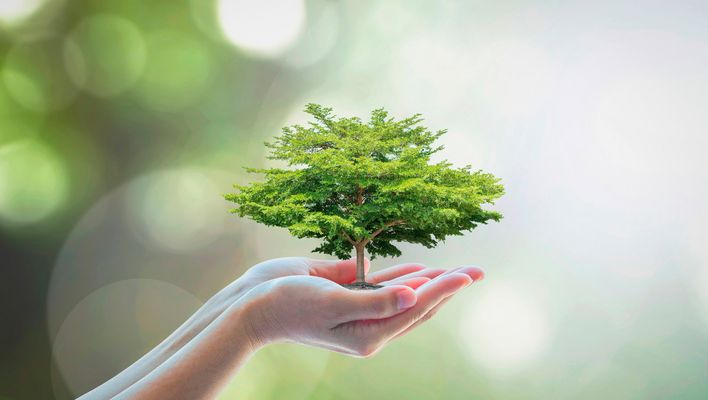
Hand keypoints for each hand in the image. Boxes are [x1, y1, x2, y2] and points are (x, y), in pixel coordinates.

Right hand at [240, 261, 483, 357]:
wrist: (253, 305)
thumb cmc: (289, 305)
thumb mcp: (332, 304)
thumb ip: (375, 301)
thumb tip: (413, 296)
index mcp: (369, 334)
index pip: (416, 308)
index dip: (444, 289)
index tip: (468, 274)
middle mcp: (370, 325)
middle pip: (419, 305)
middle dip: (447, 287)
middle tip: (476, 271)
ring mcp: (361, 309)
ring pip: (405, 295)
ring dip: (430, 281)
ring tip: (456, 270)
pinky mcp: (350, 293)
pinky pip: (384, 285)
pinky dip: (404, 277)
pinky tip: (421, 268)